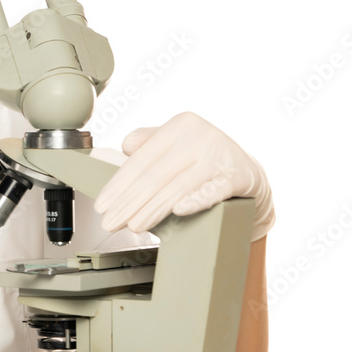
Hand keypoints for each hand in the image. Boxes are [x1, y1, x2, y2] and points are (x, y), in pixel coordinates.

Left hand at [93, 112, 274, 241]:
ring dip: (152, 209)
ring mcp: (219, 154)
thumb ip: (150, 142)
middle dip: (129, 202)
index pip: (141, 161)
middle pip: (155, 175)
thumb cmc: (205, 161)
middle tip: (111, 222)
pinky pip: (211, 191)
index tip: (102, 205)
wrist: (249, 174)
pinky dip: (194, 200)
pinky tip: (178, 211)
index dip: (119, 185)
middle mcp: (199, 135)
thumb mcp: (177, 145)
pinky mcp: (237, 175)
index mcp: (180, 126)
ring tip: (134, 225)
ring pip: (176, 186)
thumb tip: (126, 146)